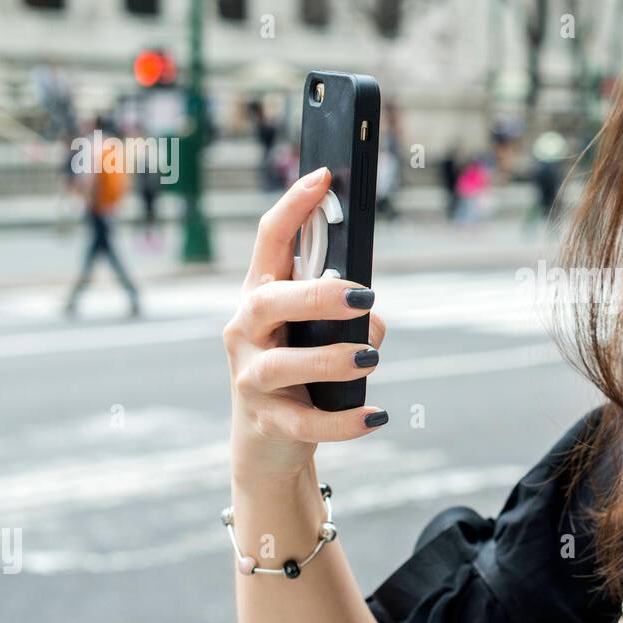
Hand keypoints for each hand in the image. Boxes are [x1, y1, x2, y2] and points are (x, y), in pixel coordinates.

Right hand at [224, 167, 386, 485]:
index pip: (268, 243)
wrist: (268, 445)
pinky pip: (305, 423)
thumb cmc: (302, 373)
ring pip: (282, 365)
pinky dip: (343, 422)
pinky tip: (376, 416)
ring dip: (331, 359)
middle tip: (363, 295)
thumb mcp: (316, 335)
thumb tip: (371, 321)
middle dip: (315, 295)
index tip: (323, 177)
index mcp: (260, 298)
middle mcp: (245, 333)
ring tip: (370, 358)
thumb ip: (345, 318)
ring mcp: (251, 380)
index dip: (293, 207)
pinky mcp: (268, 423)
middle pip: (267, 302)